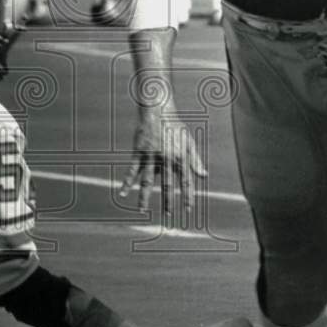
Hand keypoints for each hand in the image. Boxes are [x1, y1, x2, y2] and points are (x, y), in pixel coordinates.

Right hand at [119, 103, 206, 226]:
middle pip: (167, 184)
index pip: (186, 181)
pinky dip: (127, 182)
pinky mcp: (139, 152)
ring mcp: (151, 156)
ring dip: (145, 196)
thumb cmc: (174, 126)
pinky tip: (122, 193)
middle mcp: (166, 158)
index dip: (188, 196)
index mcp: (180, 157)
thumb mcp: (189, 142)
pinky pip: (132, 170)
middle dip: (168, 201)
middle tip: (168, 215)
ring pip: (148, 181)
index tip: (188, 209)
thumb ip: (196, 160)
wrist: (157, 110)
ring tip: (142, 210)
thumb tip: (204, 176)